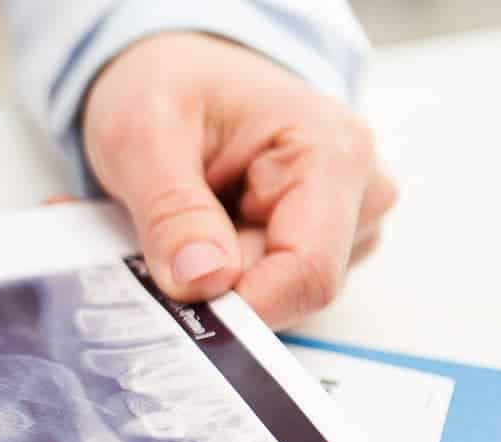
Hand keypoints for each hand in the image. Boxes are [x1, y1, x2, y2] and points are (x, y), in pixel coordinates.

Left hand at [82, 32, 395, 327]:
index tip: (175, 310)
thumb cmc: (169, 87)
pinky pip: (263, 291)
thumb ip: (171, 210)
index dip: (239, 309)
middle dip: (211, 288)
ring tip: (172, 224)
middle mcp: (358, 193)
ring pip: (273, 298)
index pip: (307, 272)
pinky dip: (215, 278)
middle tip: (148, 248)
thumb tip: (203, 281)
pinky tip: (193, 235)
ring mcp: (343, 225)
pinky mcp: (318, 246)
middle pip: (287, 290)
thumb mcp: (142, 134)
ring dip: (209, 281)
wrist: (180, 73)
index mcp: (332, 153)